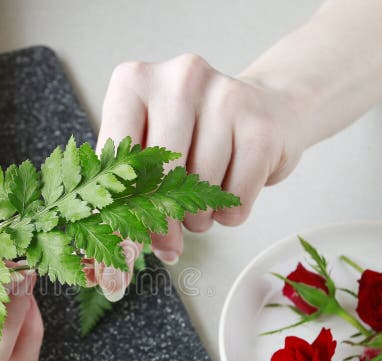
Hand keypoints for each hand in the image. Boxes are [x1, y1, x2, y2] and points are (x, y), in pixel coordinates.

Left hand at [97, 53, 304, 263]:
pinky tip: (228, 196)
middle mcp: (178, 78)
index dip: (118, 208)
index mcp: (134, 82)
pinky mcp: (261, 125)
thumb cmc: (192, 136)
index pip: (115, 157)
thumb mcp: (148, 151)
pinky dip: (230, 214)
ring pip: (198, 189)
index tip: (124, 240)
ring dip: (198, 218)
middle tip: (168, 240)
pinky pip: (236, 197)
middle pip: (158, 175)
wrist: (266, 108)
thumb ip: (125, 195)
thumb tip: (120, 260)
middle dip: (161, 220)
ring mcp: (224, 95)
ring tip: (201, 205)